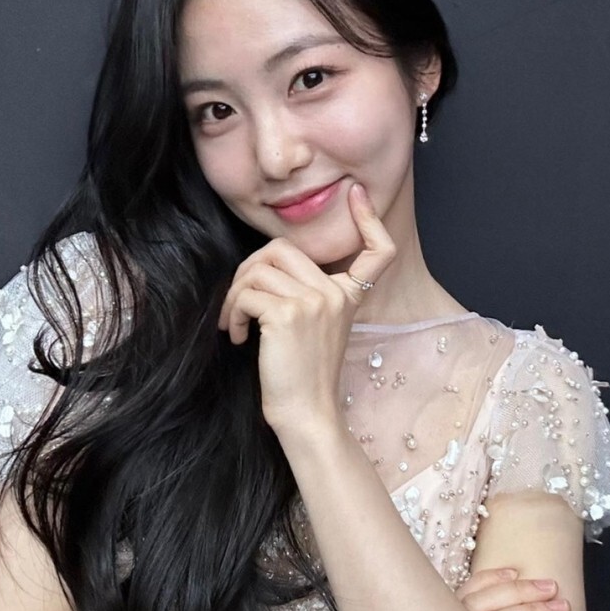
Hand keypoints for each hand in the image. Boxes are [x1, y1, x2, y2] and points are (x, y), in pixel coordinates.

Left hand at [218, 184, 395, 430]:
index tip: (357, 195)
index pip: (378, 251)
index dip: (369, 220)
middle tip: (241, 302)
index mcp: (348, 296)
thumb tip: (266, 265)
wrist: (306, 415)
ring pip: (258, 268)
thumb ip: (306, 295)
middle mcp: (336, 293)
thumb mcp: (315, 329)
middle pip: (282, 248)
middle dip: (248, 269)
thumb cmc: (302, 377)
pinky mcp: (288, 313)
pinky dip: (231, 313)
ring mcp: (315, 301)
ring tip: (234, 324)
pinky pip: (247, 293)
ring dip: (234, 295)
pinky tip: (235, 336)